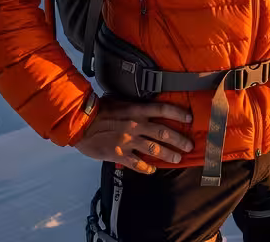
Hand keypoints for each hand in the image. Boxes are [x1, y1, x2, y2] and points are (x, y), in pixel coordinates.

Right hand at [73, 96, 193, 173]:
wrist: (79, 122)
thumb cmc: (98, 109)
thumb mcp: (119, 100)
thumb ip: (134, 105)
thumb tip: (146, 105)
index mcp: (136, 110)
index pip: (163, 109)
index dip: (178, 113)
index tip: (189, 119)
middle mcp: (136, 125)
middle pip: (164, 132)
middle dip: (179, 140)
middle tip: (190, 146)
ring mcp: (128, 141)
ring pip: (154, 149)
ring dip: (169, 154)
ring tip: (178, 158)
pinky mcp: (119, 154)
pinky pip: (137, 163)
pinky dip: (147, 168)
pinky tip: (153, 170)